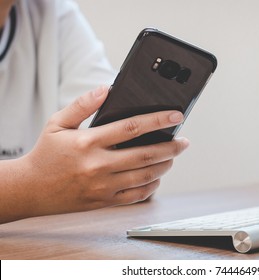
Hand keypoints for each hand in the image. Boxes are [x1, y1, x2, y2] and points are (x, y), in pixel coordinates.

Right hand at [0, 87, 188, 222]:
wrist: (31, 189)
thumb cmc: (46, 153)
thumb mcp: (57, 123)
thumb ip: (82, 105)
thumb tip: (106, 89)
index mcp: (88, 142)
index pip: (132, 127)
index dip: (158, 120)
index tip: (176, 116)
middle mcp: (98, 165)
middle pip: (146, 154)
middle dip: (171, 147)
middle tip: (184, 141)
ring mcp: (103, 186)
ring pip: (145, 176)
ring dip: (165, 165)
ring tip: (173, 156)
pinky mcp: (105, 201)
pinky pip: (136, 195)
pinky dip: (152, 186)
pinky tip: (157, 177)